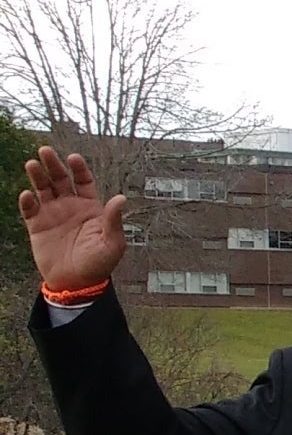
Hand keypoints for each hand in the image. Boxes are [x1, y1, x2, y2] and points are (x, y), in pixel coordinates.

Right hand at [19, 145, 127, 293]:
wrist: (77, 283)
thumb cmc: (99, 264)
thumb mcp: (112, 243)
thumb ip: (113, 220)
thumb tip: (121, 198)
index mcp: (91, 208)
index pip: (83, 181)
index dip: (79, 169)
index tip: (73, 158)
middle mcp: (70, 207)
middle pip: (60, 179)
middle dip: (53, 165)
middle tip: (45, 151)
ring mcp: (52, 215)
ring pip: (43, 189)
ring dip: (37, 176)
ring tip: (32, 164)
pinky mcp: (37, 226)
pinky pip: (30, 209)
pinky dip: (27, 201)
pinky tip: (26, 195)